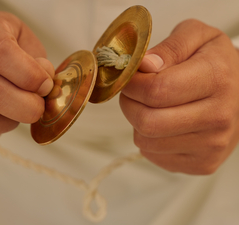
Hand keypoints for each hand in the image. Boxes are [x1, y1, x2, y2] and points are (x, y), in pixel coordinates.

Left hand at [120, 19, 238, 173]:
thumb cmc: (215, 62)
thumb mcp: (197, 37)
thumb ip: (169, 47)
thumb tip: (145, 66)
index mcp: (216, 78)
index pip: (156, 90)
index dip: (132, 83)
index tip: (130, 76)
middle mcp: (218, 116)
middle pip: (147, 121)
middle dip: (129, 104)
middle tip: (134, 92)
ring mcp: (212, 145)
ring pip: (145, 141)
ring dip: (137, 122)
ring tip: (152, 107)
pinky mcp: (203, 165)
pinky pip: (153, 155)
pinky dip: (148, 139)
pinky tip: (164, 124)